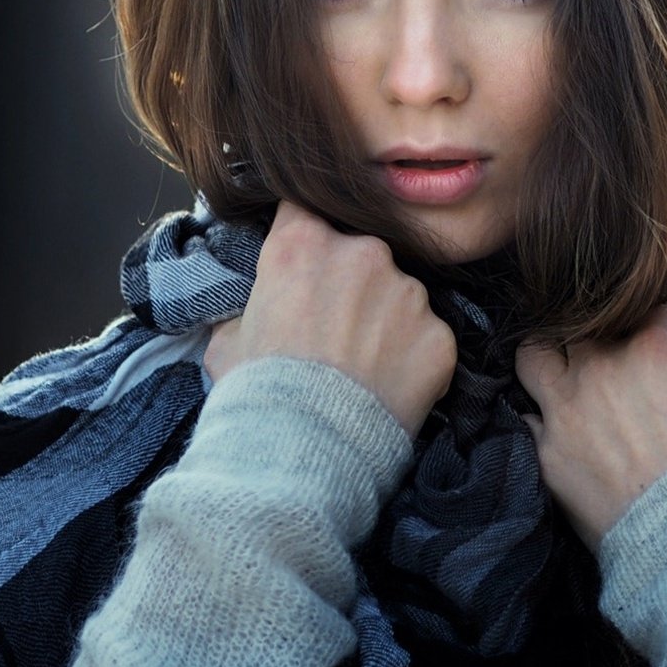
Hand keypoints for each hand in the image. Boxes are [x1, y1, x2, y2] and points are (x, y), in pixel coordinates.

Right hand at [203, 198, 456, 438]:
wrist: (304, 455)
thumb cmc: (257, 395)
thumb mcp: (226, 341)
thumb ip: (248, 308)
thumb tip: (254, 310)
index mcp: (301, 244)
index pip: (306, 211)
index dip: (305, 238)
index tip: (305, 267)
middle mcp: (362, 253)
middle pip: (360, 252)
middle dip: (351, 284)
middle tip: (334, 332)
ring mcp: (407, 292)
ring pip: (400, 294)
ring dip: (385, 320)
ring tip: (362, 368)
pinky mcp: (439, 335)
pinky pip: (427, 336)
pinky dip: (412, 358)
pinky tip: (388, 388)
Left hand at [515, 299, 666, 550]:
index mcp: (654, 350)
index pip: (646, 304)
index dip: (653, 310)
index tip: (656, 318)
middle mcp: (601, 367)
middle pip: (577, 320)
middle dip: (591, 328)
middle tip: (602, 346)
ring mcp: (565, 408)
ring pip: (531, 355)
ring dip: (545, 358)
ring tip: (557, 369)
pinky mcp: (545, 451)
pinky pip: (527, 421)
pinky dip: (539, 422)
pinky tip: (551, 430)